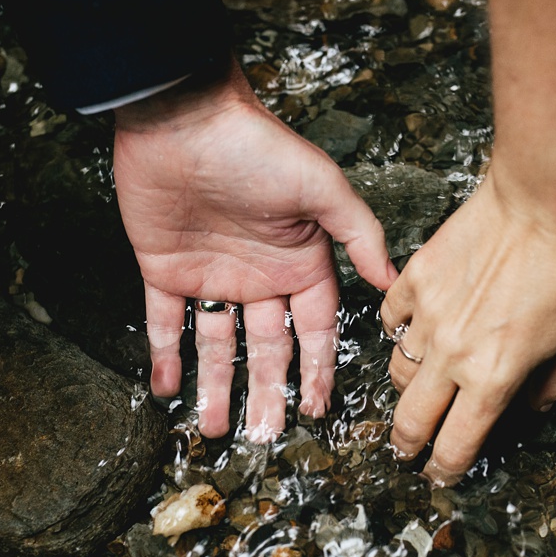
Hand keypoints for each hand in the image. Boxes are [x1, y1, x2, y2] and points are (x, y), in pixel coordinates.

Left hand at [113, 64, 396, 440]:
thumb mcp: (323, 189)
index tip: (320, 410)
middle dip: (268, 393)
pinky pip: (164, 322)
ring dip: (216, 387)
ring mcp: (212, 274)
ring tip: (215, 429)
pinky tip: (166, 389)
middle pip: (267, 349)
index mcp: (300, 262)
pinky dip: (163, 356)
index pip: (314, 330)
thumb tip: (392, 280)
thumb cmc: (258, 147)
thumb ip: (359, 235)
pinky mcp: (165, 269)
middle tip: (265, 436)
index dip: (318, 370)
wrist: (183, 120)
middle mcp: (259, 276)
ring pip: (216, 345)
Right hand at [381, 168, 555, 485]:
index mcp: (495, 378)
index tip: (443, 475)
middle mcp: (453, 354)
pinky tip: (417, 328)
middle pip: (410, 420)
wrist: (543, 202)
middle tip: (411, 450)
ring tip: (423, 387)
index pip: (456, 445)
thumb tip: (531, 405)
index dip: (446, 470)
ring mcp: (428, 315)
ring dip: (408, 388)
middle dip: (408, 446)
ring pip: (397, 370)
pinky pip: (392, 319)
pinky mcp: (416, 278)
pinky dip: (400, 330)